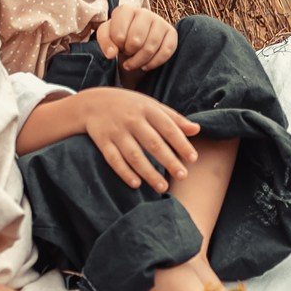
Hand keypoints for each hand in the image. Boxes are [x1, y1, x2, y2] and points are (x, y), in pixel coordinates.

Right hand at [72, 87, 198, 191]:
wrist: (93, 102)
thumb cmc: (130, 106)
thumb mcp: (151, 105)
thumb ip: (173, 118)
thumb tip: (197, 130)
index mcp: (147, 109)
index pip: (168, 128)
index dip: (181, 143)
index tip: (193, 159)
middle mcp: (132, 120)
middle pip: (153, 143)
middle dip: (169, 160)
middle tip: (183, 176)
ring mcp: (116, 131)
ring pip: (134, 155)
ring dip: (149, 172)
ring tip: (163, 187)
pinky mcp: (102, 141)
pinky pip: (113, 160)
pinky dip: (124, 172)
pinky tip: (136, 184)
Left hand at [97, 5, 179, 72]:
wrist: (136, 41)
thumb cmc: (120, 37)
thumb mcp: (107, 36)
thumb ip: (105, 42)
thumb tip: (112, 53)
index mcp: (126, 10)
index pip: (119, 34)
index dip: (117, 45)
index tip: (118, 45)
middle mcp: (145, 12)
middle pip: (136, 41)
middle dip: (129, 52)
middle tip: (127, 53)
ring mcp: (160, 22)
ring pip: (151, 48)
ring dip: (139, 61)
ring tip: (133, 63)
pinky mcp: (172, 33)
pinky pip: (166, 52)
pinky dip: (154, 63)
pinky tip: (145, 66)